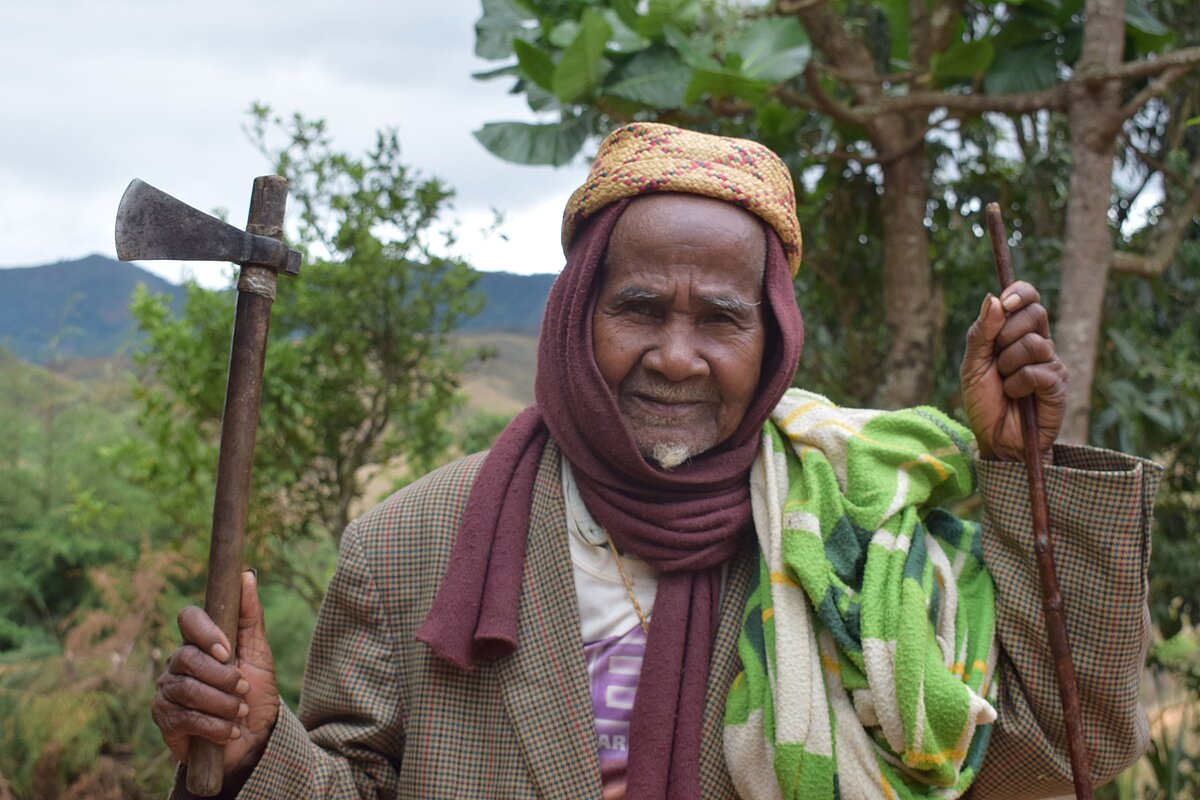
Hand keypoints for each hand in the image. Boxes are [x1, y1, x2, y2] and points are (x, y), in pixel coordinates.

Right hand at [152, 571, 279, 779]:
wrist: (253, 738)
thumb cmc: (255, 692)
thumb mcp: (259, 653)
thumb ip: (250, 615)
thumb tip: (247, 575)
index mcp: (200, 641)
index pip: (188, 618)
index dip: (204, 632)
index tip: (226, 651)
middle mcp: (178, 662)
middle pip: (188, 658)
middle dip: (222, 677)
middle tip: (244, 689)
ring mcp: (168, 690)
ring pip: (187, 689)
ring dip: (222, 704)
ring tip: (240, 712)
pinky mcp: (165, 719)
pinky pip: (184, 717)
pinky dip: (214, 726)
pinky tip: (229, 731)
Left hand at [960, 282, 1067, 461]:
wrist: (995, 439)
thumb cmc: (984, 402)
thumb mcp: (973, 366)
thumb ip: (981, 333)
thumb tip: (993, 298)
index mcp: (1017, 333)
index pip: (1029, 299)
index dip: (1020, 293)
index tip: (1006, 302)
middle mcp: (1038, 343)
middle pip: (1036, 313)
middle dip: (1007, 332)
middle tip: (997, 357)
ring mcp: (1051, 363)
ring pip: (1033, 343)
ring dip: (1008, 364)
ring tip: (1005, 384)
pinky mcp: (1058, 384)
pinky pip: (1037, 371)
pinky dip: (1018, 385)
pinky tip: (1017, 396)